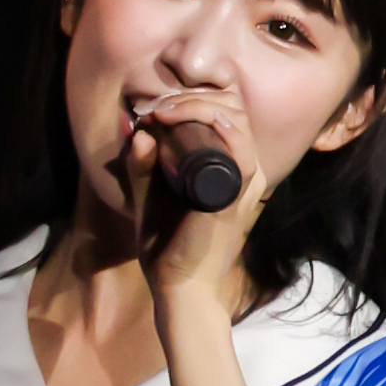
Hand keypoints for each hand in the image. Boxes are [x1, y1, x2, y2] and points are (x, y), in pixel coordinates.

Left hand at [125, 92, 268, 322]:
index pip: (227, 113)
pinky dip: (213, 124)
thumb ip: (142, 167)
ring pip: (234, 118)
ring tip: (161, 112)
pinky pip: (238, 146)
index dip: (193, 98)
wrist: (178, 289)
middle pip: (233, 108)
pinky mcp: (236, 194)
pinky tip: (185, 118)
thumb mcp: (150, 197)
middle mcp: (247, 172)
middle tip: (156, 108)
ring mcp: (246, 182)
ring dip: (194, 105)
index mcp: (233, 169)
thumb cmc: (168, 247)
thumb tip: (138, 130)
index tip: (156, 108)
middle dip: (191, 96)